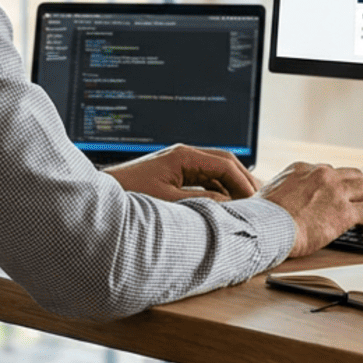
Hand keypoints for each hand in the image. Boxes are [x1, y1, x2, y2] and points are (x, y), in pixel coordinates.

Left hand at [105, 144, 259, 202]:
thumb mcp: (168, 202)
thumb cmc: (129, 195)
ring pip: (216, 172)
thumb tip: (229, 206)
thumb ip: (200, 203)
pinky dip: (219, 192)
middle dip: (243, 181)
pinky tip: (226, 207)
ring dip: (232, 187)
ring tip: (248, 206)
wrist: (102, 196)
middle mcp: (183, 156)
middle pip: (224, 163)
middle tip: (261, 201)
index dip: (243, 182)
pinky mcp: (174, 175)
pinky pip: (204, 180)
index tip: (256, 200)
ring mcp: (179, 165)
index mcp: (183, 156)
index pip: (225, 164)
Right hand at [261, 162, 362, 257]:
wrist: (265, 228)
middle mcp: (322, 175)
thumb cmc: (260, 217)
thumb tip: (276, 202)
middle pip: (352, 175)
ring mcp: (335, 192)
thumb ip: (278, 192)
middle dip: (359, 188)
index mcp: (302, 169)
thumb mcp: (266, 194)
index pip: (328, 171)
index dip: (337, 184)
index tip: (340, 194)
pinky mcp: (345, 212)